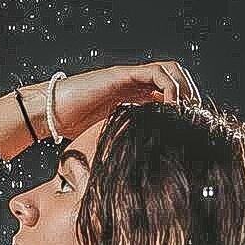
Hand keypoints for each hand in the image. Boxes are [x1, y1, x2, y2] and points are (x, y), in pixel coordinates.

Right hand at [48, 61, 200, 140]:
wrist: (48, 114)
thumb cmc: (70, 130)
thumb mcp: (108, 139)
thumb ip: (125, 142)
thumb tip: (140, 173)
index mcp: (132, 97)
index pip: (169, 92)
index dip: (184, 106)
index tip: (192, 127)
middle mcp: (133, 83)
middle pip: (175, 77)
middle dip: (190, 95)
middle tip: (196, 118)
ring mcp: (128, 77)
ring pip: (170, 70)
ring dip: (184, 89)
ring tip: (186, 112)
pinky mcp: (121, 75)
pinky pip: (156, 74)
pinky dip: (170, 89)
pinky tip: (172, 109)